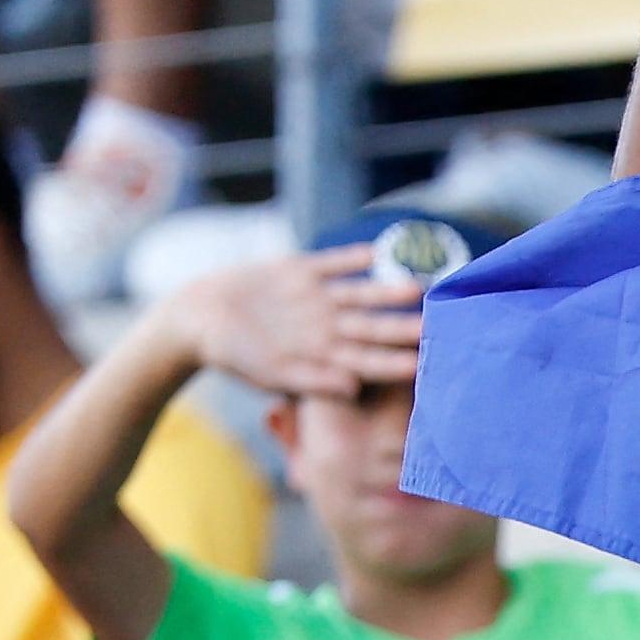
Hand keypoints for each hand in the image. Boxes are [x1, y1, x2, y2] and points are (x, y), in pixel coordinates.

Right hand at [173, 246, 425, 403]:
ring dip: (387, 290)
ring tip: (416, 286)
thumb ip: (313, 380)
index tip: (424, 365)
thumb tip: (353, 387)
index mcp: (326, 356)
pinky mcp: (301, 271)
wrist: (200, 318)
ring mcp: (318, 299)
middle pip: (375, 327)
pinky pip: (333, 263)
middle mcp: (329, 328)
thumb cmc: (234, 357)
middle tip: (439, 326)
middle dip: (405, 327)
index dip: (396, 362)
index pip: (370, 361)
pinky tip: (376, 252)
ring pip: (361, 294)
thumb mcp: (271, 373)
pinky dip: (351, 258)